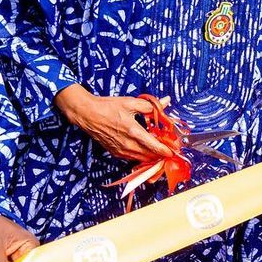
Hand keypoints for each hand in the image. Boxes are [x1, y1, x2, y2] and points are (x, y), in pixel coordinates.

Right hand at [55, 84, 173, 161]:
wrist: (87, 114)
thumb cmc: (107, 107)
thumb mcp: (130, 102)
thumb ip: (150, 105)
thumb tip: (166, 102)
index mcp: (133, 131)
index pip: (154, 146)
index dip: (166, 150)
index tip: (174, 151)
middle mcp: (127, 144)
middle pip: (150, 155)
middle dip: (161, 154)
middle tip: (169, 149)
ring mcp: (120, 150)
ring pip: (141, 159)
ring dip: (152, 156)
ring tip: (160, 150)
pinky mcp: (115, 152)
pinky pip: (132, 158)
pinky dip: (141, 156)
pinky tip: (145, 150)